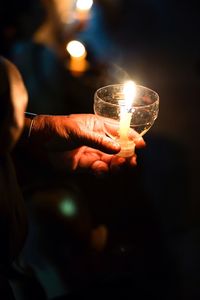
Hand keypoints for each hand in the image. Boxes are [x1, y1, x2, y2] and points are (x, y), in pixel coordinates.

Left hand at [28, 114, 145, 173]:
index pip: (120, 131)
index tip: (142, 145)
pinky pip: (99, 170)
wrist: (39, 143)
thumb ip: (98, 141)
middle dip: (127, 156)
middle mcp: (98, 140)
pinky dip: (102, 172)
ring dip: (116, 165)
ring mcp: (93, 152)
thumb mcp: (79, 131)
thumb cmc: (58, 129)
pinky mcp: (86, 165)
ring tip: (117, 167)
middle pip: (119, 149)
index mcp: (98, 126)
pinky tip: (100, 170)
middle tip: (130, 162)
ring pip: (111, 161)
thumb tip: (118, 148)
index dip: (132, 137)